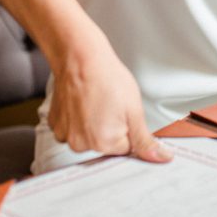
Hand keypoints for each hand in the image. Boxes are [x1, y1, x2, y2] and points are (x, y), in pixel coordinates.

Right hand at [49, 30, 172, 162]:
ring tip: (97, 102)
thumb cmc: (107, 78)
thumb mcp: (135, 110)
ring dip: (94, 124)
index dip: (129, 130)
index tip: (125, 115)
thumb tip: (161, 158)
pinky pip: (72, 128)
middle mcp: (81, 144)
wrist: (80, 58)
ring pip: (88, 137)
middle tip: (111, 105)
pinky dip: (78, 119)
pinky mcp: (55, 124)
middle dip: (112, 128)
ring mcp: (65, 134)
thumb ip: (145, 140)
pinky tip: (84, 102)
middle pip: (105, 145)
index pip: (126, 149)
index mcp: (104, 143)